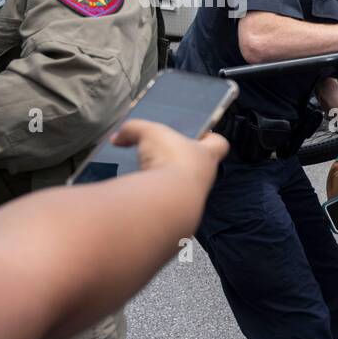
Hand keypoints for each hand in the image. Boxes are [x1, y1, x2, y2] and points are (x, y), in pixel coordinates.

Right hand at [111, 119, 227, 191]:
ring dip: (165, 178)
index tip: (199, 133)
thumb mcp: (150, 133)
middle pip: (198, 165)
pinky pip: (164, 200)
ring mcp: (192, 196)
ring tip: (145, 170)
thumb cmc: (171, 160)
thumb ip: (134, 129)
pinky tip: (136, 189)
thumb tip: (118, 136)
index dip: (210, 137)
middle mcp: (204, 177)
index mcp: (207, 154)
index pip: (219, 144)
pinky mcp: (175, 210)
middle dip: (181, 159)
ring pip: (181, 185)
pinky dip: (152, 194)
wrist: (169, 201)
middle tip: (162, 152)